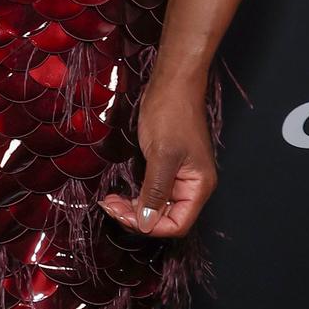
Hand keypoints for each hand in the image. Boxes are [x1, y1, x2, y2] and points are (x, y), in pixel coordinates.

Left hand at [100, 82, 215, 238]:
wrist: (172, 83)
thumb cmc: (172, 113)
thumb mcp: (162, 155)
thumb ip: (155, 192)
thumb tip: (146, 223)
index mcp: (199, 186)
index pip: (177, 224)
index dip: (150, 226)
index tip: (122, 215)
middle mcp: (191, 185)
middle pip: (164, 218)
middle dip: (136, 217)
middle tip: (110, 206)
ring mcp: (179, 176)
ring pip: (155, 206)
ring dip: (132, 208)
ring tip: (110, 201)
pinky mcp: (165, 167)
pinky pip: (151, 192)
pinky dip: (135, 195)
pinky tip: (118, 193)